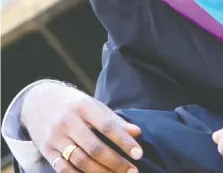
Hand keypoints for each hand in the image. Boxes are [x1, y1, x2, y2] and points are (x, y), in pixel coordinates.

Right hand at [21, 82, 142, 172]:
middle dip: (115, 162)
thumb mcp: (92, 104)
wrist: (38, 101)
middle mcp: (68, 121)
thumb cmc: (73, 104)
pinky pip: (63, 169)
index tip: (138, 154)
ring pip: (81, 161)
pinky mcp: (47, 150)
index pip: (106, 125)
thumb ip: (113, 119)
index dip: (123, 141)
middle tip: (132, 171)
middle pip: (94, 147)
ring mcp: (56, 137)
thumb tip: (137, 132)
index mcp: (83, 106)